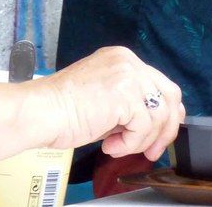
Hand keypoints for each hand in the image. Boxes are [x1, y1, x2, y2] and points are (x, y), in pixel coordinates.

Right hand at [41, 46, 183, 160]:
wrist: (41, 112)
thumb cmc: (62, 111)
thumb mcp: (105, 100)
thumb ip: (129, 105)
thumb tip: (153, 126)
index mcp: (123, 60)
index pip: (160, 85)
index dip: (164, 116)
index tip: (156, 139)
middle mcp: (129, 62)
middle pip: (170, 96)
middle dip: (165, 129)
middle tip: (151, 151)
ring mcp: (128, 75)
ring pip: (159, 115)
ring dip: (140, 140)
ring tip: (117, 146)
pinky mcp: (125, 94)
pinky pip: (144, 126)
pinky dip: (130, 143)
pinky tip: (110, 144)